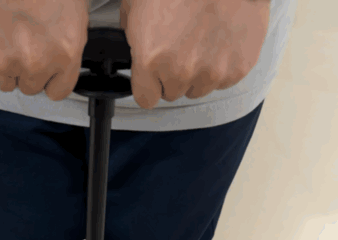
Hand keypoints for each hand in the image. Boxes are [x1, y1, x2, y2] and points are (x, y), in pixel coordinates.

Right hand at [0, 0, 88, 100]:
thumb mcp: (68, 5)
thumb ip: (63, 40)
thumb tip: (57, 57)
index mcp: (64, 50)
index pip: (58, 91)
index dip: (50, 77)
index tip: (44, 66)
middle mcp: (34, 62)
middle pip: (29, 87)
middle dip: (25, 67)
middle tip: (18, 36)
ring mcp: (0, 61)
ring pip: (2, 81)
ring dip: (2, 63)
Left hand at [120, 0, 270, 108]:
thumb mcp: (138, 3)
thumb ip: (133, 35)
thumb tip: (135, 49)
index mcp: (152, 58)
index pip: (146, 98)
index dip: (148, 84)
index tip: (152, 75)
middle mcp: (181, 71)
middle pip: (173, 93)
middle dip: (173, 74)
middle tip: (181, 44)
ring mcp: (212, 72)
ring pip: (199, 88)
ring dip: (199, 71)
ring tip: (202, 38)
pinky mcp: (238, 68)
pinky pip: (224, 80)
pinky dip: (222, 64)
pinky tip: (220, 39)